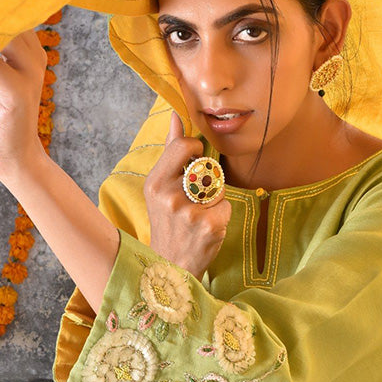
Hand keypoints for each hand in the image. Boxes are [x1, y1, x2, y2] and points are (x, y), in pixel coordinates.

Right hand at [143, 112, 232, 278]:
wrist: (169, 265)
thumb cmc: (166, 222)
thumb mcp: (159, 187)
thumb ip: (171, 151)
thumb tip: (176, 116)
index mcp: (155, 183)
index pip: (185, 146)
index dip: (196, 150)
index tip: (194, 162)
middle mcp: (170, 196)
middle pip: (206, 168)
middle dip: (206, 181)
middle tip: (194, 199)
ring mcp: (190, 212)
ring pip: (219, 188)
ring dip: (215, 200)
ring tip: (198, 217)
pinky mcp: (210, 226)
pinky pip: (226, 207)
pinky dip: (221, 216)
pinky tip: (206, 229)